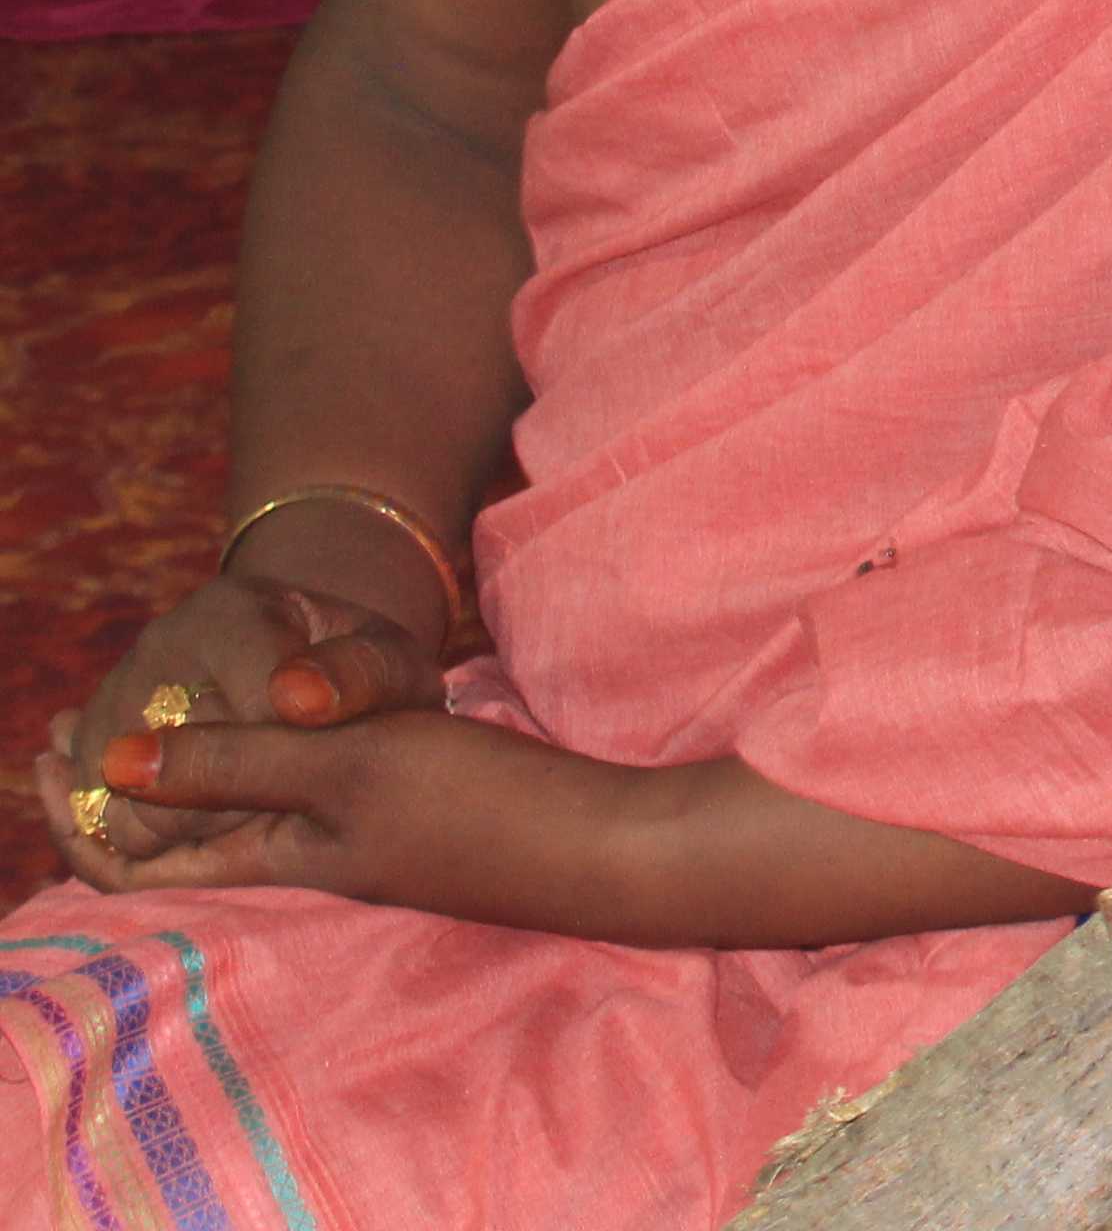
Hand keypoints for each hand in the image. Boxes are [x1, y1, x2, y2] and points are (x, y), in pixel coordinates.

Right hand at [38, 574, 445, 866]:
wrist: (306, 680)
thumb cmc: (358, 678)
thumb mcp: (389, 666)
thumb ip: (358, 676)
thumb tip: (293, 696)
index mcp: (232, 610)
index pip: (245, 713)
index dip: (290, 760)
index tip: (319, 767)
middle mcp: (157, 644)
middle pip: (176, 762)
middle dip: (236, 802)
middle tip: (285, 794)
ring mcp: (112, 696)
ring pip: (122, 801)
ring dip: (186, 827)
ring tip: (245, 806)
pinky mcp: (91, 750)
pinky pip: (90, 820)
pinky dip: (140, 841)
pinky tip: (195, 824)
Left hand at [44, 700, 688, 940]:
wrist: (602, 842)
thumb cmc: (473, 804)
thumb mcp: (345, 771)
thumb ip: (236, 765)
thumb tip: (111, 764)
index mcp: (274, 856)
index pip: (135, 860)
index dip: (77, 812)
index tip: (45, 746)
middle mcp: (302, 856)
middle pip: (178, 835)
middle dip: (124, 779)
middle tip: (77, 717)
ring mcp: (354, 838)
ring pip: (237, 808)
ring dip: (189, 758)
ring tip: (159, 703)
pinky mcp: (401, 813)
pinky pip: (292, 789)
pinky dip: (255, 749)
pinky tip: (273, 709)